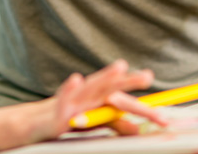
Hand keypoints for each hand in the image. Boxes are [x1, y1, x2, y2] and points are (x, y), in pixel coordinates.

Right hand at [35, 59, 164, 140]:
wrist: (37, 124)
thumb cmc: (68, 119)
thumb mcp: (95, 122)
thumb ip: (114, 123)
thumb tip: (137, 129)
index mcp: (100, 98)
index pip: (124, 98)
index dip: (141, 102)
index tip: (160, 106)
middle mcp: (89, 95)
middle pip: (112, 87)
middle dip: (129, 81)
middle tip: (147, 77)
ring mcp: (74, 100)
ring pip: (91, 87)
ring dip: (105, 77)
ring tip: (119, 67)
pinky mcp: (58, 109)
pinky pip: (64, 98)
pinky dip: (69, 88)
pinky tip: (76, 78)